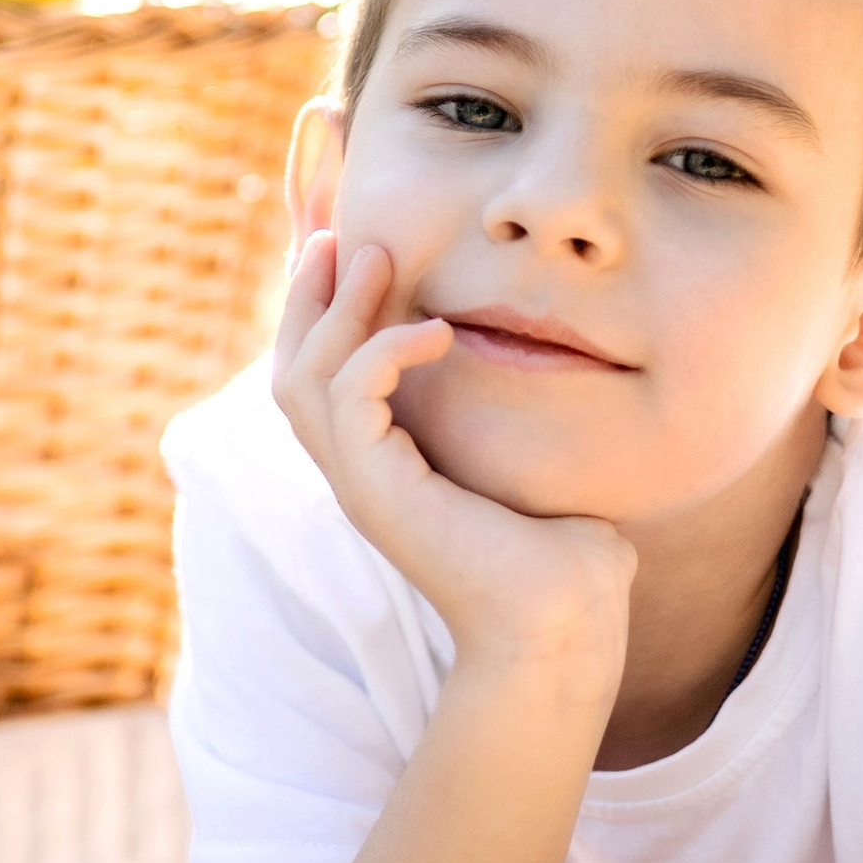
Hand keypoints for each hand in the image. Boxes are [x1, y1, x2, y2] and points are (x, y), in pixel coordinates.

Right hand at [273, 232, 633, 686]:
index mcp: (388, 471)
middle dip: (310, 299)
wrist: (566, 627)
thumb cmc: (569, 562)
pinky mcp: (380, 493)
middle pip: (293, 371)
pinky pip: (350, 399)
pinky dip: (381, 352)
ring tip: (373, 254)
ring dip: (333, 311)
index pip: (329, 381)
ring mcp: (364, 487)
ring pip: (304, 380)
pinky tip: (436, 330)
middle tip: (337, 235)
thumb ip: (526, 423)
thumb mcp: (537, 467)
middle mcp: (362, 478)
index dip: (332, 317)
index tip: (357, 255)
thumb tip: (560, 373)